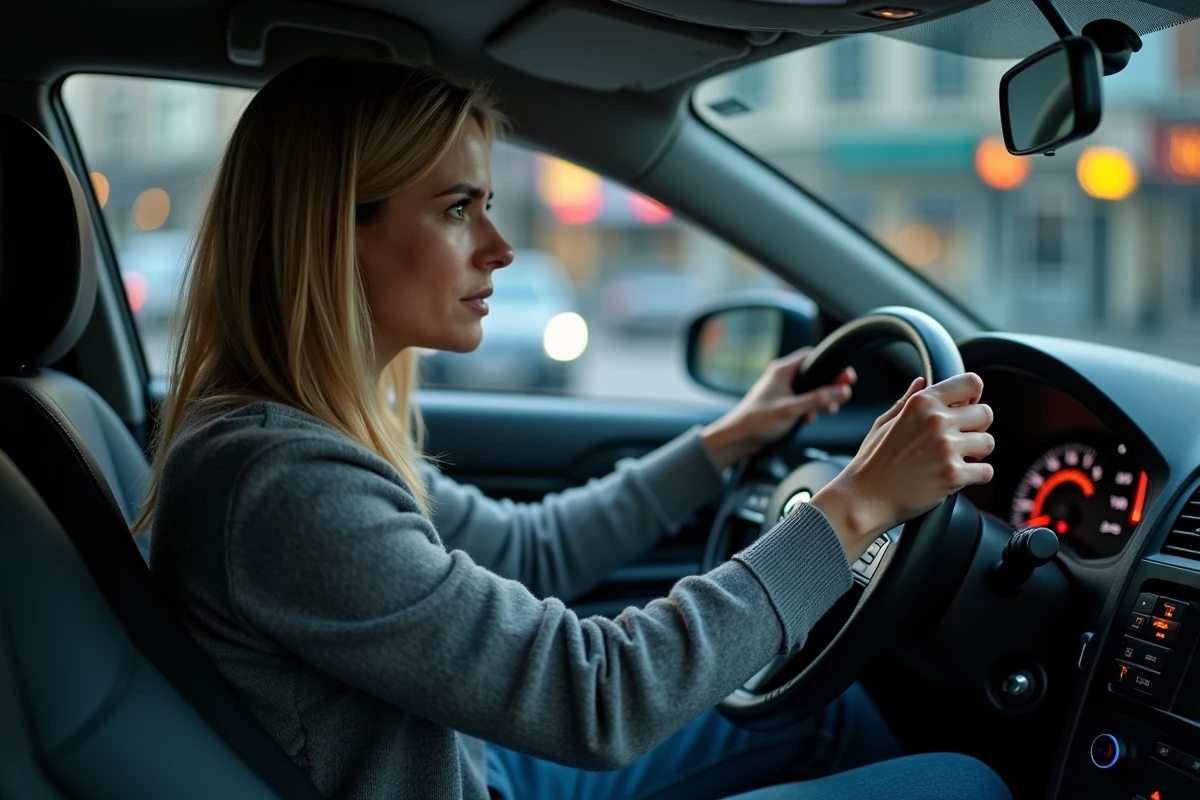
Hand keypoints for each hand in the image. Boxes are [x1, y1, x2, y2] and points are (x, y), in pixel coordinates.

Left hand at [700, 347, 856, 469]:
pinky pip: (801, 400)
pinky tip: (811, 418)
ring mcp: (781, 389)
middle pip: (813, 373)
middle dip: (829, 384)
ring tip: (830, 410)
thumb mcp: (792, 409)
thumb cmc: (758, 421)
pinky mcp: (780, 402)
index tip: (845, 376)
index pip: (812, 355)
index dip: (831, 364)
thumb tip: (843, 391)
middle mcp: (782, 376)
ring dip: (821, 398)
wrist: (738, 437)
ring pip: (809, 388)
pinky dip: (810, 407)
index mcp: (782, 370)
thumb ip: (818, 399)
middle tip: (844, 393)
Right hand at [810, 373, 994, 559]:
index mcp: (921, 403)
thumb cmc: (871, 462)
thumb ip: (908, 401)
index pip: (971, 383)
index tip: (965, 409)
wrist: (865, 498)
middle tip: (959, 440)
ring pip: (988, 443)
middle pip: (986, 413)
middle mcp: (936, 421)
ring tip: (956, 460)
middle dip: (976, 428)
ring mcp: (946, 448)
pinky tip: (958, 477)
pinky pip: (986, 471)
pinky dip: (976, 476)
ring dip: (977, 453)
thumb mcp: (884, 423)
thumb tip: (922, 382)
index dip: (973, 397)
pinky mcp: (953, 475)